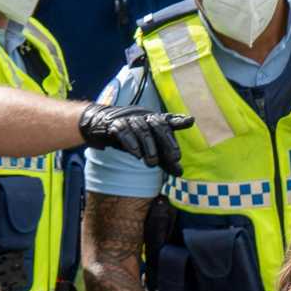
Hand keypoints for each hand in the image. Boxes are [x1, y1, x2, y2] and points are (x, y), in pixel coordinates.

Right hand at [78, 102, 192, 173]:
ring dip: (149, 147)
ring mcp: (129, 119)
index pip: (169, 120)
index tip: (190, 121)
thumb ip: (164, 160)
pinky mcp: (114, 124)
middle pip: (159, 125)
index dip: (179, 120)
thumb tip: (181, 174)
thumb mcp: (149, 149)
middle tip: (175, 158)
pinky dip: (131, 142)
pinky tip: (136, 154)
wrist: (100, 126)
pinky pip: (123, 131)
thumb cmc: (131, 137)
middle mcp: (144, 117)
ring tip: (152, 163)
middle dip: (168, 142)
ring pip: (142, 129)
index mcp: (154, 120)